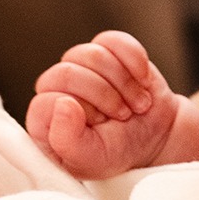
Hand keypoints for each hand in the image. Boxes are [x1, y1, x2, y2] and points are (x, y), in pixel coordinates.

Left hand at [27, 31, 198, 178]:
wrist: (155, 138)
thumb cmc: (118, 153)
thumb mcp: (91, 159)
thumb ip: (67, 139)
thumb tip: (62, 103)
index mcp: (43, 119)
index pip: (46, 100)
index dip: (79, 112)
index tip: (100, 127)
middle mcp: (55, 88)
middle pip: (67, 73)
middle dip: (105, 96)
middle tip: (124, 115)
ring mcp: (80, 66)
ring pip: (93, 55)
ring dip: (123, 83)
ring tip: (136, 104)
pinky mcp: (105, 51)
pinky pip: (113, 40)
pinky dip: (134, 60)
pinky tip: (142, 80)